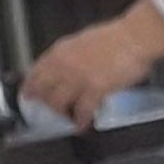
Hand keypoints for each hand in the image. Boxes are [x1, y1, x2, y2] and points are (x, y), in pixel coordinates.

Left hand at [21, 5, 163, 126]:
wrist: (135, 37)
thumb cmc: (117, 38)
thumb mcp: (84, 42)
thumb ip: (73, 56)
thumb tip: (71, 69)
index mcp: (61, 51)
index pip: (35, 71)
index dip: (30, 86)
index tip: (29, 94)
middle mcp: (64, 64)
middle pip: (42, 89)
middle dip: (43, 103)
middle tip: (45, 112)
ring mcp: (78, 77)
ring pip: (57, 102)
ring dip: (61, 113)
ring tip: (66, 120)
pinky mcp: (95, 89)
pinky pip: (82, 110)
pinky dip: (81, 120)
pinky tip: (82, 125)